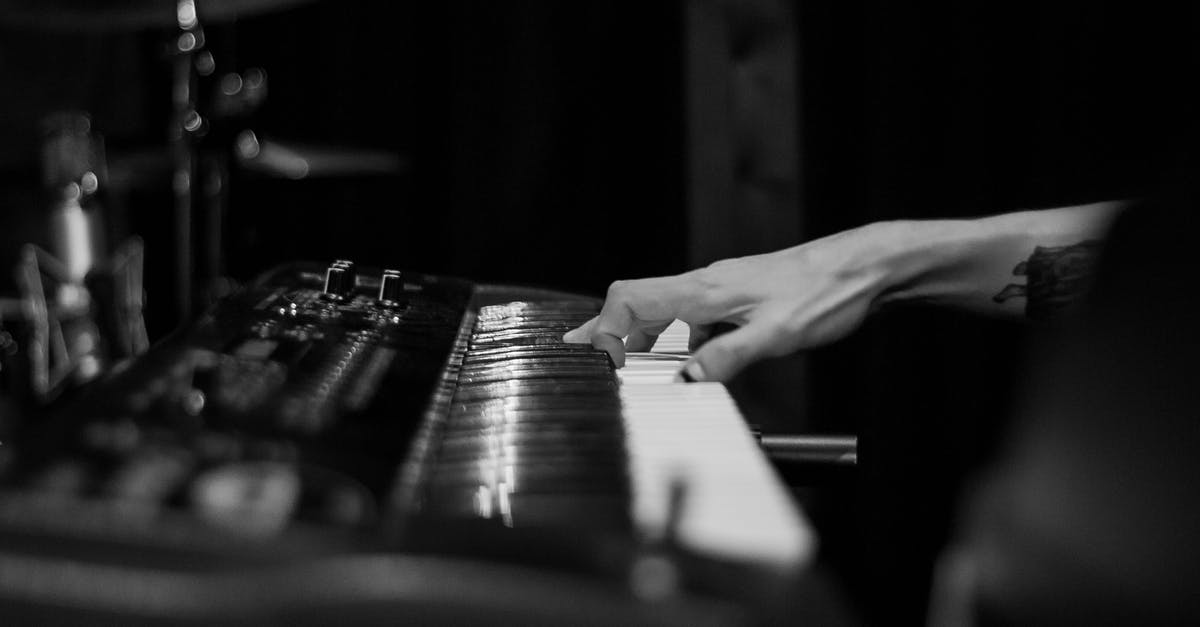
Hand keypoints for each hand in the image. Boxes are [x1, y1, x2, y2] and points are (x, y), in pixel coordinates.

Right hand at [563, 222, 903, 381]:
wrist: (863, 267)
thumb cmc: (825, 293)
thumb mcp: (778, 335)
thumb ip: (729, 357)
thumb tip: (688, 379)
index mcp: (704, 291)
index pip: (629, 300)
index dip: (603, 329)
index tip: (595, 360)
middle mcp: (705, 283)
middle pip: (635, 299)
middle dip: (606, 328)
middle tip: (583, 353)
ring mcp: (720, 286)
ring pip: (662, 306)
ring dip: (640, 333)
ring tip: (627, 363)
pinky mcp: (737, 294)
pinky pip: (690, 312)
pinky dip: (675, 335)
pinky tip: (688, 357)